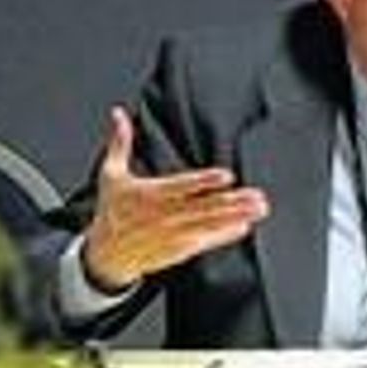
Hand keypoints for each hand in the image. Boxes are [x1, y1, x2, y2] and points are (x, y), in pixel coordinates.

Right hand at [81, 107, 269, 290]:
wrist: (106, 253)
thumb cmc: (112, 210)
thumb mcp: (110, 175)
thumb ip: (120, 143)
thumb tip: (118, 113)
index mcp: (150, 194)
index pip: (182, 186)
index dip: (205, 181)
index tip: (227, 176)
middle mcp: (165, 215)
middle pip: (204, 207)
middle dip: (232, 202)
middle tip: (257, 195)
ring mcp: (174, 234)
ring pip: (210, 224)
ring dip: (237, 216)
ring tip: (259, 209)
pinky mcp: (179, 249)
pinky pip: (206, 241)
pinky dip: (225, 235)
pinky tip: (244, 226)